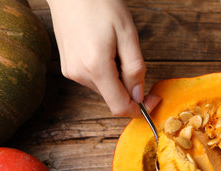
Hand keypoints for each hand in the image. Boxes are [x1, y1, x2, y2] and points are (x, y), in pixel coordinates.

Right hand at [47, 0, 159, 116]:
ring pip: (104, 88)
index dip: (140, 109)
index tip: (153, 99)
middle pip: (113, 97)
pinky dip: (106, 71)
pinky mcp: (67, 67)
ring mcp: (71, 71)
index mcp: (96, 68)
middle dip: (129, 87)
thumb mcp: (128, 34)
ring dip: (117, 77)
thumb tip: (138, 95)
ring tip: (115, 47)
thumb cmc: (100, 4)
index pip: (119, 107)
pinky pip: (93, 79)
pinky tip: (104, 49)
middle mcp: (79, 74)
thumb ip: (135, 68)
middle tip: (133, 58)